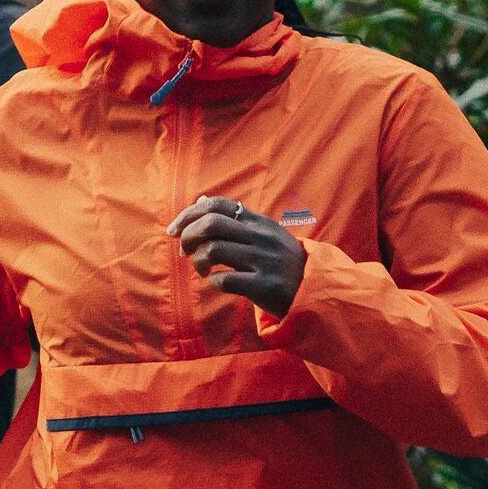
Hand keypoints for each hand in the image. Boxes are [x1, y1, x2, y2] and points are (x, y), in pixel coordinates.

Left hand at [168, 195, 305, 317]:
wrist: (313, 289)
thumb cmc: (280, 261)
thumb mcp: (262, 233)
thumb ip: (233, 218)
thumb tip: (201, 199)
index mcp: (257, 222)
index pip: (216, 205)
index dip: (189, 214)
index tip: (174, 230)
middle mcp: (260, 237)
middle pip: (211, 224)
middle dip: (188, 237)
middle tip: (184, 251)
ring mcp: (263, 260)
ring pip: (213, 250)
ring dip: (198, 261)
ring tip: (202, 269)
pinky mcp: (264, 285)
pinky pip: (225, 280)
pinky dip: (214, 281)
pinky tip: (218, 282)